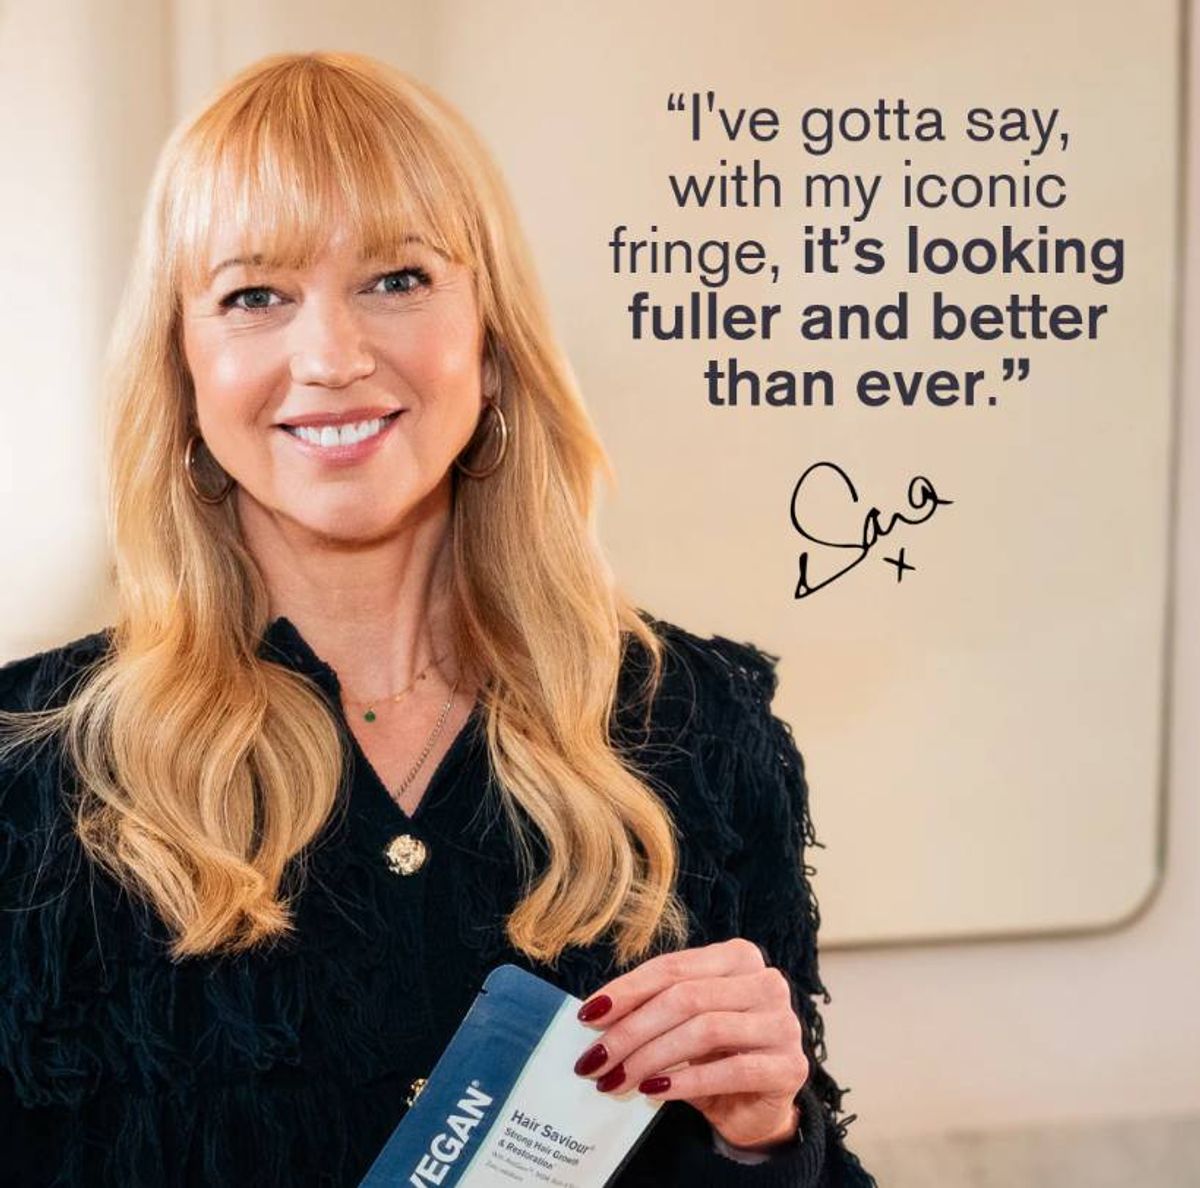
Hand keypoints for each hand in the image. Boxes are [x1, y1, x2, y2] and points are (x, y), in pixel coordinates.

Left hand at [572, 938, 808, 1150]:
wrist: (757, 1105)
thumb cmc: (713, 1054)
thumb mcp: (680, 1022)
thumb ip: (651, 1008)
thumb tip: (595, 1015)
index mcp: (737, 957)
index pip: (673, 967)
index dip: (627, 990)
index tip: (588, 1015)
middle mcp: (766, 982)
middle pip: (685, 998)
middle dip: (632, 1030)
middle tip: (595, 1059)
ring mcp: (783, 1023)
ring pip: (704, 1030)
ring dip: (650, 1057)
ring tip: (616, 1079)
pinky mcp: (790, 1066)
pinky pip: (730, 1070)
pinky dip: (685, 1081)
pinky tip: (653, 1091)